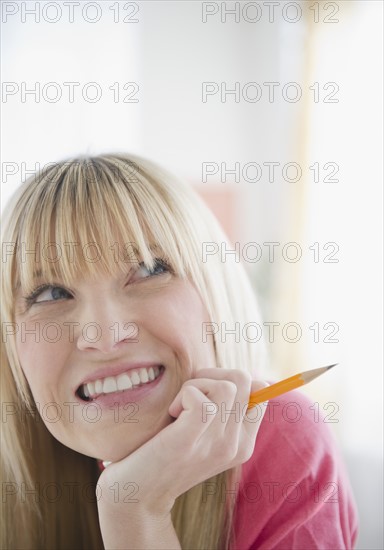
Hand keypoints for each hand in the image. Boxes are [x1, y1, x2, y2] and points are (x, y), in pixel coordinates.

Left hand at [96, 369, 266, 547]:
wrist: (138, 494)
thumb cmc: (167, 453)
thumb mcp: (204, 434)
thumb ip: (223, 411)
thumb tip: (237, 378)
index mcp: (243, 443)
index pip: (261, 390)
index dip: (230, 378)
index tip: (206, 392)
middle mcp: (236, 445)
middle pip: (245, 380)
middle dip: (213, 374)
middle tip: (190, 393)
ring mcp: (216, 445)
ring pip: (226, 386)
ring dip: (197, 384)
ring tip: (180, 405)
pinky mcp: (190, 441)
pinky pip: (203, 401)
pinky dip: (185, 394)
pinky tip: (173, 412)